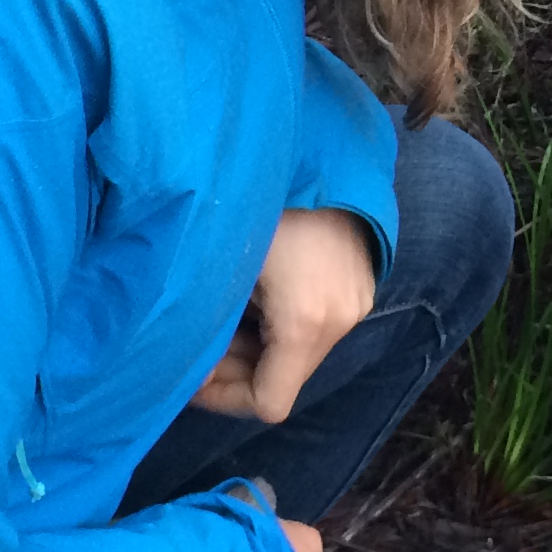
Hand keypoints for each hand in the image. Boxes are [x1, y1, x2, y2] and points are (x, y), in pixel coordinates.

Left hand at [190, 208, 374, 424]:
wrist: (320, 149)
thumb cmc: (262, 201)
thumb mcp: (225, 265)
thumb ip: (208, 324)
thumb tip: (191, 366)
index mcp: (306, 322)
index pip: (268, 402)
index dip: (223, 397)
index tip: (190, 373)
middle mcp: (341, 322)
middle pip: (284, 378)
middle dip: (235, 369)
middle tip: (199, 339)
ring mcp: (357, 304)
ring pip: (298, 354)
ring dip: (257, 346)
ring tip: (224, 310)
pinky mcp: (360, 286)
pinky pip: (315, 327)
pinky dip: (280, 324)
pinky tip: (257, 293)